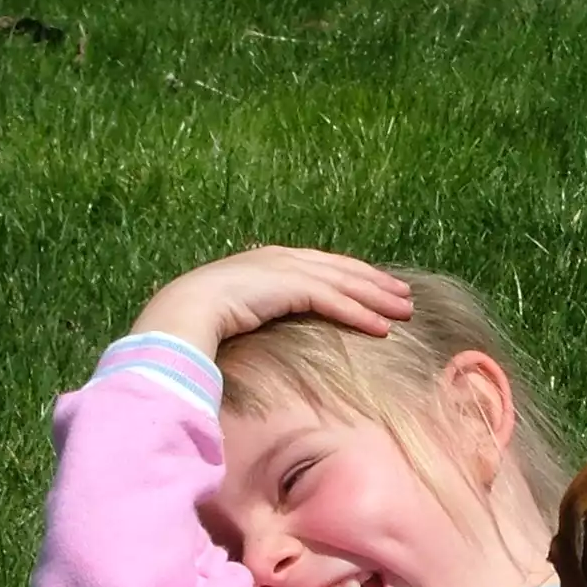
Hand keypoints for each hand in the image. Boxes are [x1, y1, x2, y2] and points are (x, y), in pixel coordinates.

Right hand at [130, 246, 413, 359]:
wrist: (181, 313)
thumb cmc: (201, 319)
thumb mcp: (237, 309)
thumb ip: (259, 309)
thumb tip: (268, 323)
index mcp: (268, 262)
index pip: (322, 267)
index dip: (353, 277)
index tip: (378, 288)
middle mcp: (280, 259)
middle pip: (341, 270)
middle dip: (375, 282)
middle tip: (405, 296)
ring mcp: (284, 269)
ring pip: (344, 283)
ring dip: (377, 298)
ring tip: (405, 311)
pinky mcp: (288, 286)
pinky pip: (333, 301)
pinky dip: (360, 314)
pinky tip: (383, 327)